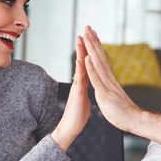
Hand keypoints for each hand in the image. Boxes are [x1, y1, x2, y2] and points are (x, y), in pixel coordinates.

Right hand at [51, 36, 90, 150]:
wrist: (70, 128)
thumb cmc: (77, 115)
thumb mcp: (83, 99)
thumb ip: (83, 89)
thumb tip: (83, 83)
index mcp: (83, 83)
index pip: (87, 64)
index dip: (89, 52)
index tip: (90, 39)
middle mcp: (79, 82)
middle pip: (82, 61)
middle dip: (83, 46)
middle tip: (83, 31)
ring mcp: (77, 87)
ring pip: (79, 67)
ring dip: (80, 53)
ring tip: (80, 40)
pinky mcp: (77, 94)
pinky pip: (79, 80)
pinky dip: (80, 70)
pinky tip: (81, 61)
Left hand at [81, 26, 140, 131]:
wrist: (133, 120)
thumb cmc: (123, 111)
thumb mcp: (113, 96)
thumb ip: (110, 87)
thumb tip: (108, 83)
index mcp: (109, 79)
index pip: (101, 59)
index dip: (96, 46)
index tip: (92, 34)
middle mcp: (108, 78)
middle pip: (99, 56)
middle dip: (92, 41)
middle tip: (88, 27)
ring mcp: (106, 84)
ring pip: (97, 63)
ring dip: (91, 49)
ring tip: (86, 35)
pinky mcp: (104, 93)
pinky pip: (96, 79)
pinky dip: (91, 68)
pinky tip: (86, 58)